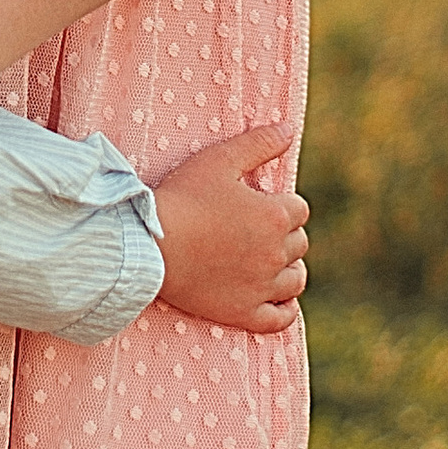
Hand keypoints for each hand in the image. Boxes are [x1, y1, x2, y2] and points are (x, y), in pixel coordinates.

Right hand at [153, 127, 308, 335]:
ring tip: (270, 262)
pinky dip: (285, 311)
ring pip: (295, 280)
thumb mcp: (220, 160)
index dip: (282, 204)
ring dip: (289, 269)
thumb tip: (290, 129)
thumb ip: (259, 143)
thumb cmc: (182, 198)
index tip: (261, 204)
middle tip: (257, 230)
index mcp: (274, 215)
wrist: (148, 245)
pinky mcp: (243, 312)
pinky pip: (279, 318)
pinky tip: (280, 303)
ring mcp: (261, 286)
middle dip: (284, 234)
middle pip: (299, 243)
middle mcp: (274, 253)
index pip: (299, 209)